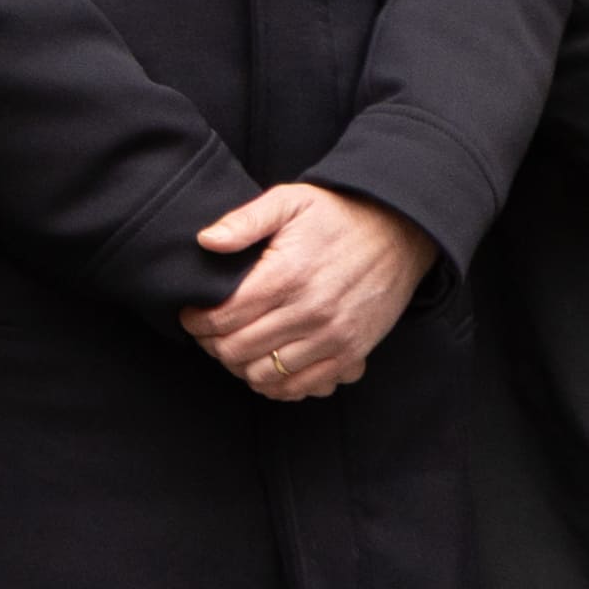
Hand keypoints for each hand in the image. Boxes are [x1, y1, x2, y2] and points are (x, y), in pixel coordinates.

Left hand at [183, 183, 434, 396]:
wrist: (400, 232)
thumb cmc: (338, 215)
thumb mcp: (290, 201)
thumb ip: (244, 221)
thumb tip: (206, 241)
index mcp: (287, 276)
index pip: (224, 317)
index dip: (197, 322)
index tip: (189, 316)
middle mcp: (310, 312)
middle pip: (239, 350)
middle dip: (212, 346)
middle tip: (206, 334)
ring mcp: (333, 338)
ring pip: (266, 375)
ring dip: (241, 367)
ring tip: (235, 349)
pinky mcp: (352, 354)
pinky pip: (304, 387)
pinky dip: (279, 385)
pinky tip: (267, 366)